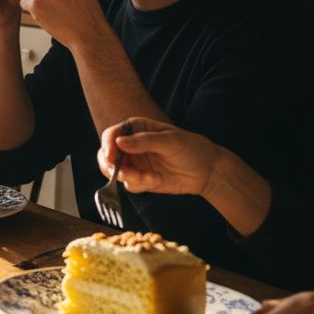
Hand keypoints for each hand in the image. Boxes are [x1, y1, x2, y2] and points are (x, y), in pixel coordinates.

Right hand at [96, 117, 217, 195]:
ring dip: (130, 177)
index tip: (112, 158)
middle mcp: (130, 145)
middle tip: (124, 174)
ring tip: (150, 178)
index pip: (111, 135)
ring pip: (115, 173)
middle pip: (106, 155)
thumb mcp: (170, 141)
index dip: (108, 146)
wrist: (206, 171)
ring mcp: (134, 163)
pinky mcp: (139, 178)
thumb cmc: (191, 148)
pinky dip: (140, 184)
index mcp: (135, 128)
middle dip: (113, 167)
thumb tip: (119, 142)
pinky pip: (129, 184)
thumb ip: (144, 141)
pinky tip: (157, 180)